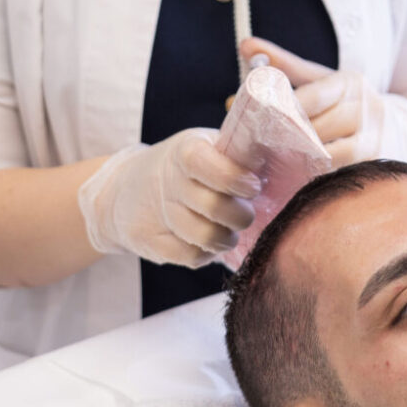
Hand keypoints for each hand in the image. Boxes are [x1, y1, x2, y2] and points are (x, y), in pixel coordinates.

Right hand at [78, 128, 260, 267]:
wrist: (126, 191)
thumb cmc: (184, 170)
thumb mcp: (207, 149)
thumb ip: (239, 155)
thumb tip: (281, 160)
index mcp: (185, 151)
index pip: (206, 164)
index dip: (234, 178)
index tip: (253, 187)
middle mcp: (167, 181)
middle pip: (213, 207)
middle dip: (240, 216)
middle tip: (245, 214)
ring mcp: (157, 213)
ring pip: (205, 237)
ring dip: (227, 239)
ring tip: (229, 231)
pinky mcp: (151, 242)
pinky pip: (192, 257)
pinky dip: (207, 254)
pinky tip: (207, 242)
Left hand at [240, 37, 406, 170]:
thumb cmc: (352, 106)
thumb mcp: (325, 81)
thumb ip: (286, 67)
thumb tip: (246, 46)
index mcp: (350, 84)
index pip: (313, 95)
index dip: (285, 109)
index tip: (259, 117)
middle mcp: (366, 110)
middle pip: (318, 127)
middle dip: (288, 137)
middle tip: (260, 145)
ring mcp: (374, 141)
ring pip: (328, 154)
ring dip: (300, 160)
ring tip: (277, 162)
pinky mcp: (376, 167)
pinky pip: (339, 173)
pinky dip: (318, 175)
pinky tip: (300, 176)